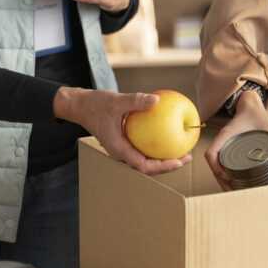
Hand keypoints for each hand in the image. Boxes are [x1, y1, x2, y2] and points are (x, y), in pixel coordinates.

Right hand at [54, 87, 190, 174]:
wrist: (79, 106)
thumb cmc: (95, 104)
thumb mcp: (116, 100)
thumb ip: (135, 101)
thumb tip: (157, 100)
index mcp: (118, 150)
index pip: (143, 166)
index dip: (162, 167)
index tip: (178, 162)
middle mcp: (122, 153)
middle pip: (148, 167)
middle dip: (169, 165)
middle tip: (188, 156)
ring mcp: (123, 148)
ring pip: (146, 158)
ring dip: (164, 157)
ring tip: (183, 149)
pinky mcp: (125, 141)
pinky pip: (143, 146)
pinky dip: (157, 144)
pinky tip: (169, 133)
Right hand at [205, 91, 267, 190]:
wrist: (250, 106)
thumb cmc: (257, 116)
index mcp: (226, 135)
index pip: (211, 153)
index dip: (216, 168)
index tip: (226, 177)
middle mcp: (221, 141)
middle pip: (212, 164)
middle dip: (220, 180)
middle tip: (231, 191)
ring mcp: (222, 145)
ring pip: (215, 165)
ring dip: (220, 179)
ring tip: (231, 191)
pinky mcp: (226, 148)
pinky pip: (219, 162)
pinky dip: (223, 174)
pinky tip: (231, 183)